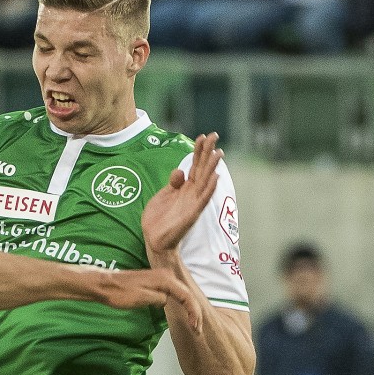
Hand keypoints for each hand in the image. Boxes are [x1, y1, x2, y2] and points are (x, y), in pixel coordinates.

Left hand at [96, 267, 200, 330]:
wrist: (104, 285)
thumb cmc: (120, 292)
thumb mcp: (142, 298)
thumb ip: (160, 299)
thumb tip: (167, 301)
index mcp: (165, 279)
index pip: (187, 296)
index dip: (193, 312)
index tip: (195, 327)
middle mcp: (166, 275)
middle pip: (187, 295)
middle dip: (194, 312)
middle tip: (197, 330)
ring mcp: (161, 278)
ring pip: (182, 294)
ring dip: (188, 309)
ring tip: (193, 325)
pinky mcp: (156, 283)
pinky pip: (174, 294)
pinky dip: (180, 304)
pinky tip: (183, 314)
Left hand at [143, 132, 222, 257]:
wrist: (154, 239)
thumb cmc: (159, 219)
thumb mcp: (162, 196)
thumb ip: (172, 183)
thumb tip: (179, 171)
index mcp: (184, 187)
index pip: (194, 165)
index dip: (198, 151)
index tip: (203, 136)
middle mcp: (191, 192)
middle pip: (202, 168)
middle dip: (207, 152)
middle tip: (215, 135)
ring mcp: (193, 202)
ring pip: (205, 181)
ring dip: (212, 166)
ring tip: (219, 152)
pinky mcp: (192, 213)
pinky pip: (203, 198)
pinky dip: (210, 187)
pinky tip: (215, 176)